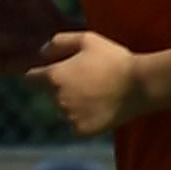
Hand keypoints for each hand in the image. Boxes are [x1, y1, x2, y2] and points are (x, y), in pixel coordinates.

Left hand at [25, 30, 141, 136]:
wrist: (139, 85)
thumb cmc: (113, 59)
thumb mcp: (87, 40)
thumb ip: (59, 42)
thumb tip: (42, 52)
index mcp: (54, 77)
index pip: (31, 79)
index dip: (39, 74)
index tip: (51, 72)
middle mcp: (57, 99)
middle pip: (50, 94)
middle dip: (61, 88)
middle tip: (86, 80)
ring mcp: (69, 116)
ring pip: (63, 110)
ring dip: (72, 104)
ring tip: (97, 93)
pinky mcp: (81, 130)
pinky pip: (76, 124)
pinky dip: (84, 118)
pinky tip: (100, 107)